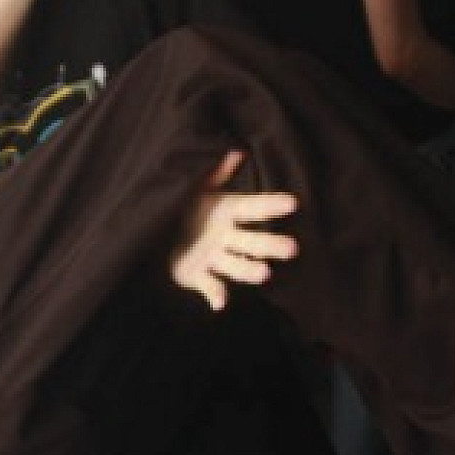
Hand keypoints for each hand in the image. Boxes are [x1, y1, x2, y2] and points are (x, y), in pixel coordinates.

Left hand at [170, 150, 298, 310]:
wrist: (162, 237)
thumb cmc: (186, 209)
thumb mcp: (197, 188)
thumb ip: (215, 173)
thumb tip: (236, 151)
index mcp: (228, 213)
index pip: (253, 208)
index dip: (271, 205)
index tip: (293, 203)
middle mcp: (227, 238)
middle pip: (252, 242)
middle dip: (271, 245)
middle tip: (292, 248)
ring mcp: (215, 258)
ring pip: (236, 265)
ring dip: (249, 270)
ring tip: (264, 273)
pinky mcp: (199, 276)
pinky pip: (210, 286)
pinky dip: (215, 295)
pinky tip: (219, 304)